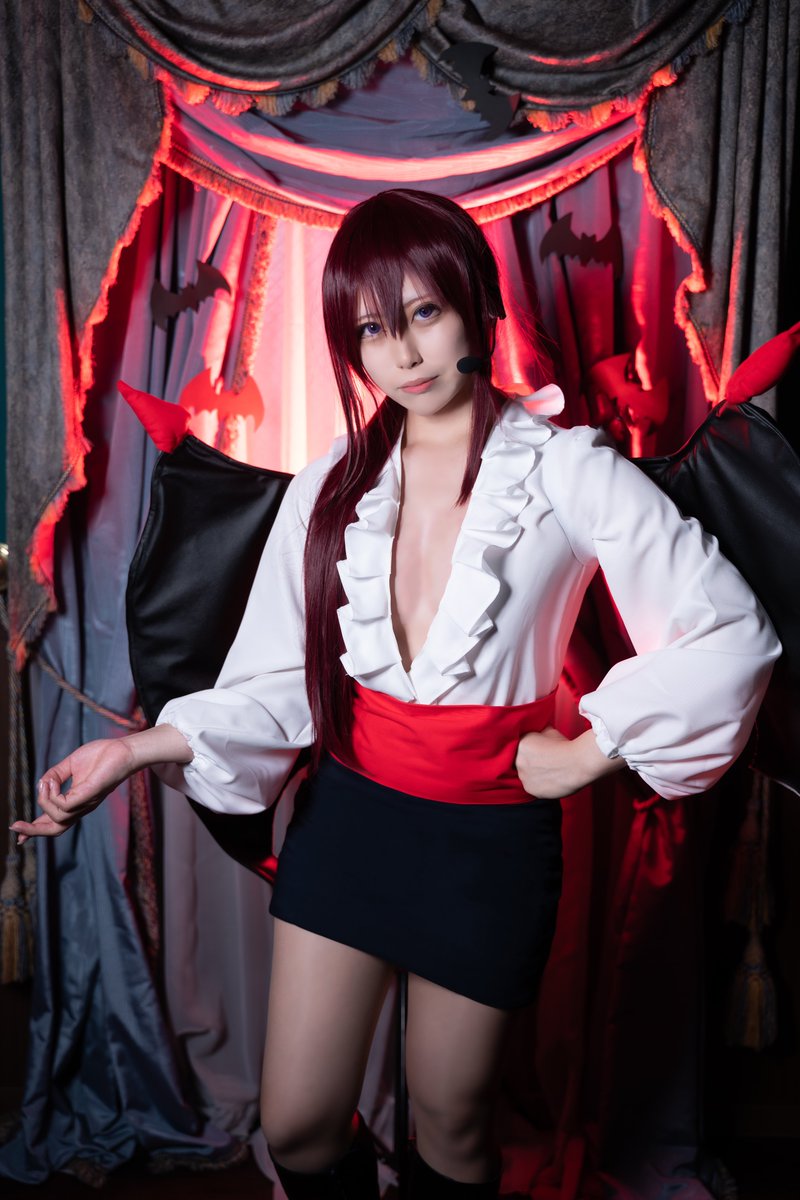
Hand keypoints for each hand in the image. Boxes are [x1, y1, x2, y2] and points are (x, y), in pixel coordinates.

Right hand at [10, 738, 137, 843]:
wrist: (123, 748)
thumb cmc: (101, 755)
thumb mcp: (71, 764)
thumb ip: (54, 774)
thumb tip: (41, 784)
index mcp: (76, 801)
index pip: (54, 821)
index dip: (35, 829)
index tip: (18, 836)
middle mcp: (81, 806)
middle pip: (55, 829)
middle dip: (33, 831)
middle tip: (15, 827)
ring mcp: (86, 803)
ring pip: (57, 818)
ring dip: (43, 801)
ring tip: (46, 782)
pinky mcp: (90, 795)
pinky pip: (65, 806)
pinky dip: (53, 796)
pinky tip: (52, 782)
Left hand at [515, 726, 623, 798]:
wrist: (578, 763)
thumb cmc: (566, 745)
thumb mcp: (548, 731)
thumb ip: (538, 733)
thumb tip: (537, 734)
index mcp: (521, 744)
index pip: (520, 747)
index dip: (530, 750)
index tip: (539, 753)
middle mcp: (519, 760)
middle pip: (521, 762)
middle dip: (531, 762)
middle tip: (544, 763)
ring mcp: (524, 776)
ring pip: (526, 775)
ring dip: (534, 774)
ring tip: (549, 772)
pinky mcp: (531, 789)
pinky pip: (532, 786)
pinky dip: (540, 785)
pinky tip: (550, 780)